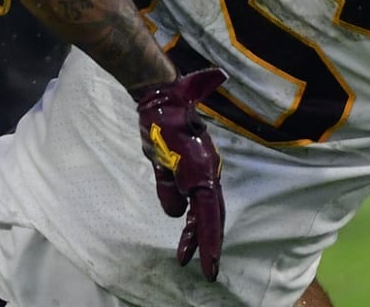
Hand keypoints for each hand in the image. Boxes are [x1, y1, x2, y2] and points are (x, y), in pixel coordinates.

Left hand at [132, 67, 225, 279]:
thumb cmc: (160, 121)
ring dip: (196, 234)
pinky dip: (190, 218)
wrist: (161, 97)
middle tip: (207, 272)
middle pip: (212, 215)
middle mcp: (207, 171)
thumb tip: (177, 214)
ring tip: (184, 257)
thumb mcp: (158, 154)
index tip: (210, 263)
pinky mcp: (192, 169)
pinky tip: (184, 233)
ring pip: (204, 210)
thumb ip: (168, 184)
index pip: (210, 212)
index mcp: (202, 169)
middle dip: (209, 243)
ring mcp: (202, 170)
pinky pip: (195, 199)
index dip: (210, 239)